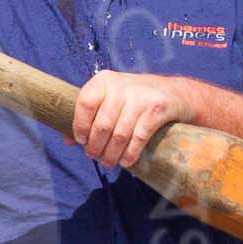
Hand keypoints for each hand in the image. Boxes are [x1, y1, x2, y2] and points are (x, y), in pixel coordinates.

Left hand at [72, 71, 196, 167]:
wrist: (174, 92)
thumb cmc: (134, 99)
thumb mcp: (110, 100)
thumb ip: (89, 116)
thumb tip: (68, 141)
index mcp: (104, 81)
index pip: (84, 103)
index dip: (80, 126)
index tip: (81, 140)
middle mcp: (121, 86)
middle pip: (102, 124)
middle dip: (95, 146)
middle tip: (94, 156)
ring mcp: (141, 97)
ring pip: (119, 134)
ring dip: (111, 154)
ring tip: (108, 162)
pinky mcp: (157, 109)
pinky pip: (138, 137)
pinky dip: (130, 153)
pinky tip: (125, 161)